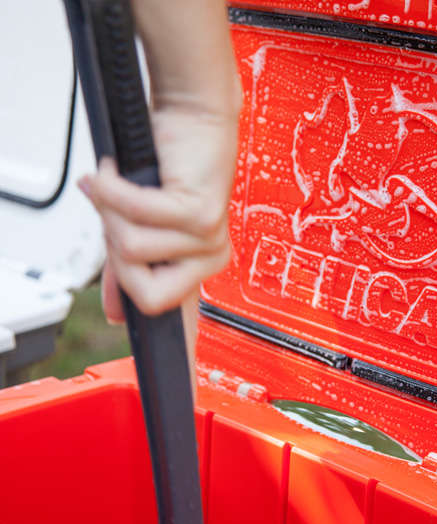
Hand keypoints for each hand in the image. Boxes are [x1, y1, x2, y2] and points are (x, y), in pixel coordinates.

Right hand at [79, 104, 236, 323]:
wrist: (191, 117)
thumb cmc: (168, 166)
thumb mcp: (140, 224)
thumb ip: (126, 266)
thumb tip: (117, 314)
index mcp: (198, 265)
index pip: (185, 317)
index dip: (181, 344)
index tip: (185, 379)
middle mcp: (210, 256)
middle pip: (143, 292)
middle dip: (115, 250)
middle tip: (119, 211)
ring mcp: (208, 237)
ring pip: (132, 251)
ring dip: (111, 212)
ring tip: (122, 185)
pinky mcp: (200, 213)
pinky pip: (135, 216)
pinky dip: (112, 189)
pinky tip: (115, 172)